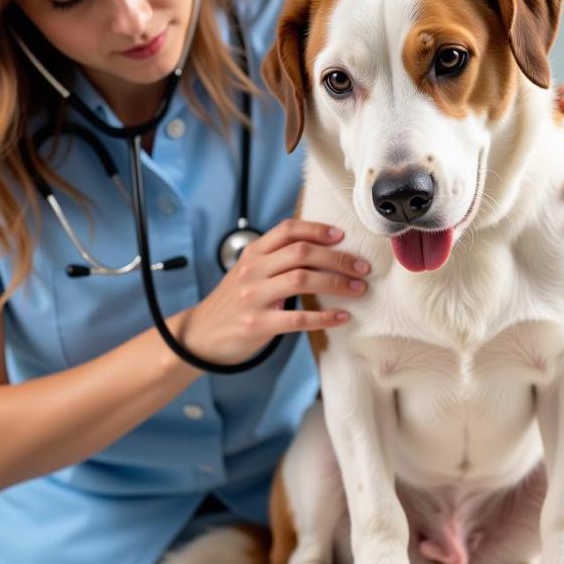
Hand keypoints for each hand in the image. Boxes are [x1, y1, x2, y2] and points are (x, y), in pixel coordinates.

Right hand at [179, 220, 368, 365]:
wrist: (201, 334)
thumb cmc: (234, 302)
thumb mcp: (249, 272)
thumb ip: (276, 259)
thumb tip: (321, 250)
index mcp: (253, 254)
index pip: (287, 230)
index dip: (317, 229)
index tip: (341, 235)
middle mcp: (253, 271)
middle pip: (302, 253)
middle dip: (337, 258)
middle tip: (362, 266)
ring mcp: (254, 297)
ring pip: (303, 280)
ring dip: (337, 283)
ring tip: (358, 288)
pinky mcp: (258, 324)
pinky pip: (298, 319)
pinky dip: (325, 317)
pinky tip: (342, 316)